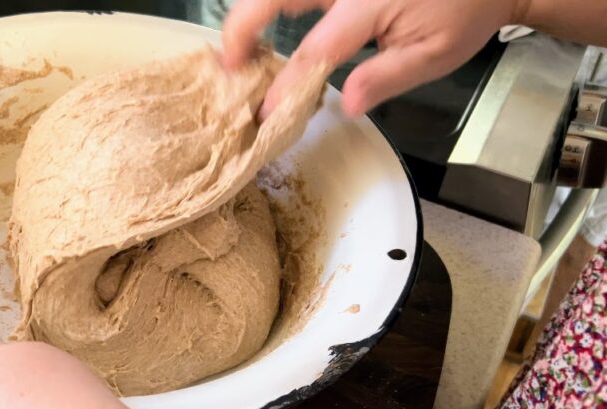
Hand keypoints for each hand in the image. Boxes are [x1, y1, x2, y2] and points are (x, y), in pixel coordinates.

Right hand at [221, 0, 524, 116]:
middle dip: (242, 27)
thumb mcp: (436, 54)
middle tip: (227, 65)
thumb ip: (387, 77)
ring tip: (237, 49)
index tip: (264, 115)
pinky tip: (261, 23)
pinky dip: (270, 5)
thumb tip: (348, 106)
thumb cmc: (464, 13)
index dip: (286, 85)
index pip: (315, 51)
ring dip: (251, 12)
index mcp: (370, 3)